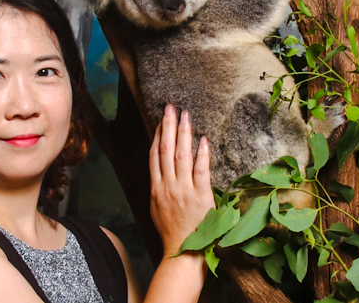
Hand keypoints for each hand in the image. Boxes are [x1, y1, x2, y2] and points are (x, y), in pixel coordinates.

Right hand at [149, 104, 214, 257]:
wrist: (183, 251)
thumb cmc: (171, 231)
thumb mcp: (156, 207)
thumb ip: (159, 187)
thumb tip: (160, 169)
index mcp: (156, 188)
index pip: (154, 155)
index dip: (158, 134)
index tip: (161, 119)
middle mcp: (167, 186)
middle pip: (166, 150)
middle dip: (168, 126)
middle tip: (171, 107)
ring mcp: (184, 190)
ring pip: (181, 155)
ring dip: (184, 133)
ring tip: (186, 115)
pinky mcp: (201, 196)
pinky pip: (201, 170)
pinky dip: (202, 154)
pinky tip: (203, 139)